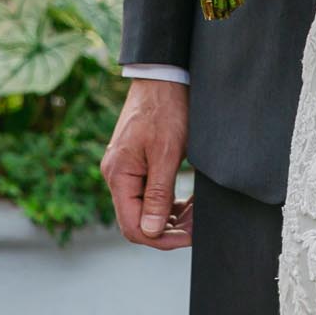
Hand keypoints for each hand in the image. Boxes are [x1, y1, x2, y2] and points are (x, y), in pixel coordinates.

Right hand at [102, 78, 191, 248]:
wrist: (163, 75)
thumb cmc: (166, 108)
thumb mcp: (167, 152)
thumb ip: (158, 194)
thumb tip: (150, 231)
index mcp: (119, 175)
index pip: (133, 226)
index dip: (161, 239)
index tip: (190, 237)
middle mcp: (116, 176)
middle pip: (139, 220)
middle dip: (170, 228)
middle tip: (199, 225)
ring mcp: (125, 170)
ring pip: (145, 209)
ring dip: (171, 217)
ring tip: (197, 214)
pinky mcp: (136, 164)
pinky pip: (148, 194)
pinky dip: (168, 202)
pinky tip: (188, 203)